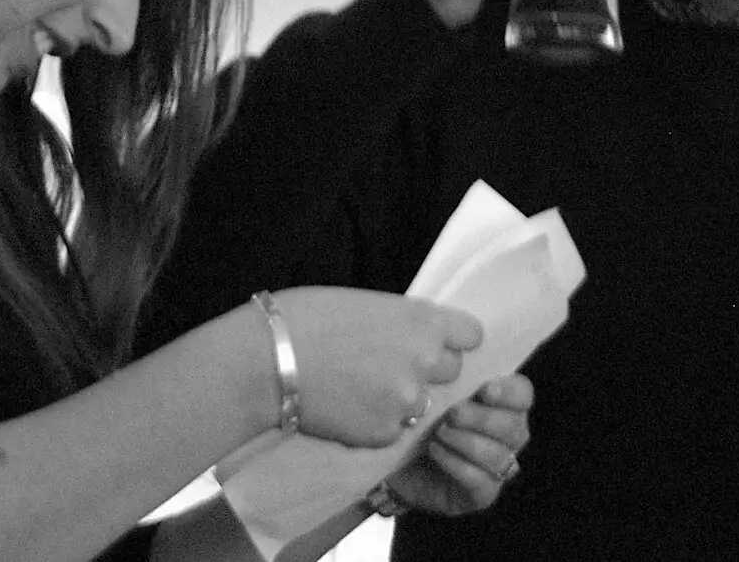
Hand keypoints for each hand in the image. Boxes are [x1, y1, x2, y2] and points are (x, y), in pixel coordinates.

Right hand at [274, 287, 482, 447]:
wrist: (266, 360)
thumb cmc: (308, 318)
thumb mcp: (369, 304)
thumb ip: (404, 322)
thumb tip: (420, 335)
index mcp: (424, 321)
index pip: (472, 335)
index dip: (454, 339)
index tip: (437, 342)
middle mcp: (426, 361)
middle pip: (451, 371)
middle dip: (427, 370)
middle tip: (387, 365)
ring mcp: (407, 401)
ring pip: (422, 404)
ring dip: (401, 399)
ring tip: (359, 388)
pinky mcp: (384, 433)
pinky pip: (393, 430)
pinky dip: (375, 423)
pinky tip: (346, 408)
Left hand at [387, 375, 533, 515]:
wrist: (401, 464)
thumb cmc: (424, 422)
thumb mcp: (438, 395)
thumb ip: (454, 381)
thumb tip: (453, 356)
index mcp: (504, 406)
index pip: (523, 394)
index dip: (509, 392)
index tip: (484, 390)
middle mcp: (509, 437)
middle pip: (514, 427)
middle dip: (482, 419)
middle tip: (452, 414)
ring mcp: (499, 469)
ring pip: (498, 455)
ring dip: (466, 442)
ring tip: (439, 433)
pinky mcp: (483, 494)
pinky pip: (479, 480)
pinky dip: (456, 464)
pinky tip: (435, 451)